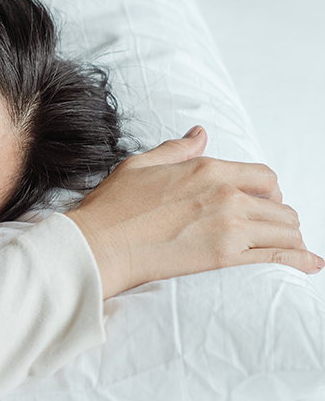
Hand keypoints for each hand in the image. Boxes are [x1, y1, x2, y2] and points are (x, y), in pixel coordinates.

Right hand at [66, 126, 320, 298]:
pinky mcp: (224, 257)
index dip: (270, 190)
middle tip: (271, 230)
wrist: (98, 246)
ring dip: (289, 239)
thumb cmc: (111, 209)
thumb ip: (176, 150)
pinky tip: (311, 265)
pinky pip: (276, 256)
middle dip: (280, 217)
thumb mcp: (140, 165)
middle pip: (279, 205)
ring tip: (289, 249)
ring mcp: (229, 226)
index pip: (263, 176)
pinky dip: (299, 260)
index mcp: (208, 168)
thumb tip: (199, 135)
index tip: (264, 202)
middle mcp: (226, 194)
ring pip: (284, 229)